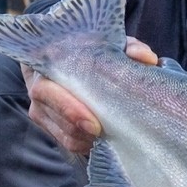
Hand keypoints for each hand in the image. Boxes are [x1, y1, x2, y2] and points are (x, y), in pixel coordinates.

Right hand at [25, 37, 158, 153]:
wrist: (67, 55)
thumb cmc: (90, 49)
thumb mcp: (110, 42)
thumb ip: (128, 46)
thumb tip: (147, 58)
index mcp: (46, 66)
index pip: (46, 92)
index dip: (68, 109)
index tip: (94, 124)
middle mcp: (39, 89)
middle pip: (55, 118)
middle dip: (80, 130)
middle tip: (103, 134)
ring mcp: (41, 109)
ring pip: (62, 134)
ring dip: (85, 140)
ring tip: (108, 137)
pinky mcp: (48, 124)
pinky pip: (66, 142)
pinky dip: (85, 144)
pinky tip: (102, 140)